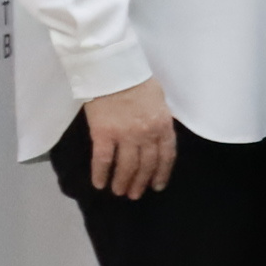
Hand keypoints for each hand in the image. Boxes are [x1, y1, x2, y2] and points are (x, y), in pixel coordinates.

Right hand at [80, 79, 176, 200]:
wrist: (112, 71)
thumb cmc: (137, 81)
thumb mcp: (159, 101)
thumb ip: (160, 121)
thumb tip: (159, 137)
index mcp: (163, 125)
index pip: (166, 156)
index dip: (162, 173)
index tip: (157, 186)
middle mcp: (147, 134)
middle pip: (146, 165)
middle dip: (141, 182)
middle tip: (135, 195)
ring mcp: (125, 135)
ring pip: (126, 166)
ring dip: (123, 182)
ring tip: (119, 192)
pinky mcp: (103, 134)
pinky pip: (102, 160)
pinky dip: (100, 174)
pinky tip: (99, 184)